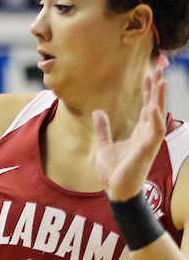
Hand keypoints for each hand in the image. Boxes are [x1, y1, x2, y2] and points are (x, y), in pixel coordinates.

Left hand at [94, 68, 166, 200]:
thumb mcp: (103, 146)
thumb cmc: (113, 171)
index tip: (148, 75)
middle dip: (157, 89)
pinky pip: (155, 133)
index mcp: (139, 133)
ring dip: (160, 99)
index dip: (148, 91)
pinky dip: (156, 120)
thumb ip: (103, 129)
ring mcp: (148, 142)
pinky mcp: (147, 151)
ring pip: (158, 115)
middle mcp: (147, 134)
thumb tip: (98, 112)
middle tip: (159, 69)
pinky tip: (155, 108)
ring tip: (162, 82)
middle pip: (155, 106)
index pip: (146, 107)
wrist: (115, 190)